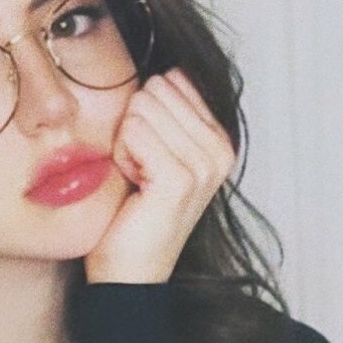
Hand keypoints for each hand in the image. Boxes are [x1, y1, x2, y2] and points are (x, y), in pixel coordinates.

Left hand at [84, 68, 237, 283]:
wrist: (129, 272)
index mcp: (220, 140)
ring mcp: (204, 165)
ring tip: (138, 181)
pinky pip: (133, 130)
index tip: (148, 158)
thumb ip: (164, 112)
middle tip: (139, 172)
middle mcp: (220, 150)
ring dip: (125, 145)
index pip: (173, 80)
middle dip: (133, 129)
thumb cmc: (134, 215)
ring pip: (141, 108)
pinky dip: (121, 156)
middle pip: (155, 90)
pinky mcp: (180, 178)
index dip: (144, 117)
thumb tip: (163, 70)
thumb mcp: (154, 153)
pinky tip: (134, 186)